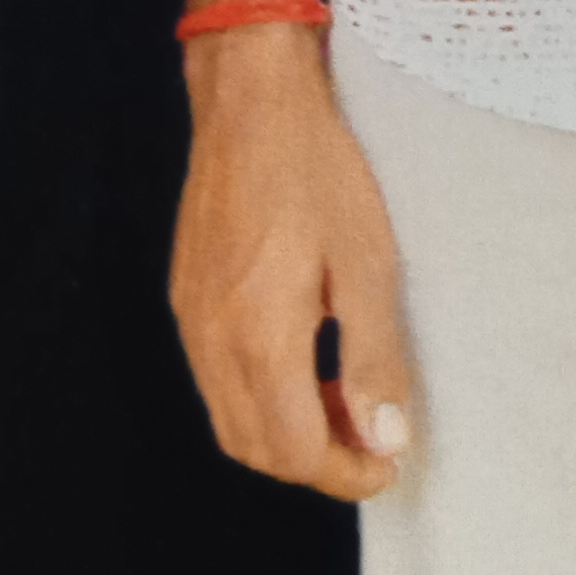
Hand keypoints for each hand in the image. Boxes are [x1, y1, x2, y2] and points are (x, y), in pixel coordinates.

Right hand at [170, 25, 412, 500]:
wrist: (251, 102)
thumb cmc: (319, 173)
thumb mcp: (367, 263)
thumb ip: (373, 358)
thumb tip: (386, 440)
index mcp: (258, 340)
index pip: (295, 451)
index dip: (346, 472)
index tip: (390, 463)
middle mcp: (211, 344)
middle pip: (256, 449)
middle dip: (316, 463)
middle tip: (372, 440)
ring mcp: (190, 323)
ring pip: (231, 420)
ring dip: (286, 433)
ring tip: (343, 399)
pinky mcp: (185, 299)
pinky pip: (216, 381)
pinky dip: (259, 398)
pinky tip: (303, 360)